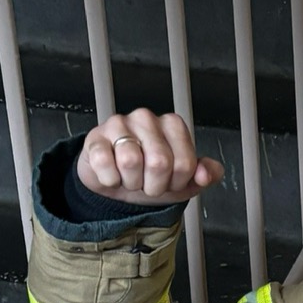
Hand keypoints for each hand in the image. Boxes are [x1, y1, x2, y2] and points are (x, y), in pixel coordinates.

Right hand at [76, 110, 223, 204]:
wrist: (116, 183)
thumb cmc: (151, 176)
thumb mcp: (184, 180)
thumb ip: (206, 174)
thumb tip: (206, 174)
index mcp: (173, 125)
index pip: (185, 163)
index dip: (177, 182)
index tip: (170, 181)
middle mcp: (146, 118)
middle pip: (159, 163)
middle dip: (154, 185)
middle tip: (148, 182)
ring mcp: (119, 124)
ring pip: (130, 162)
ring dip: (131, 182)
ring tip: (130, 177)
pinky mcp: (95, 137)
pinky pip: (105, 164)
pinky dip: (110, 180)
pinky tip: (112, 174)